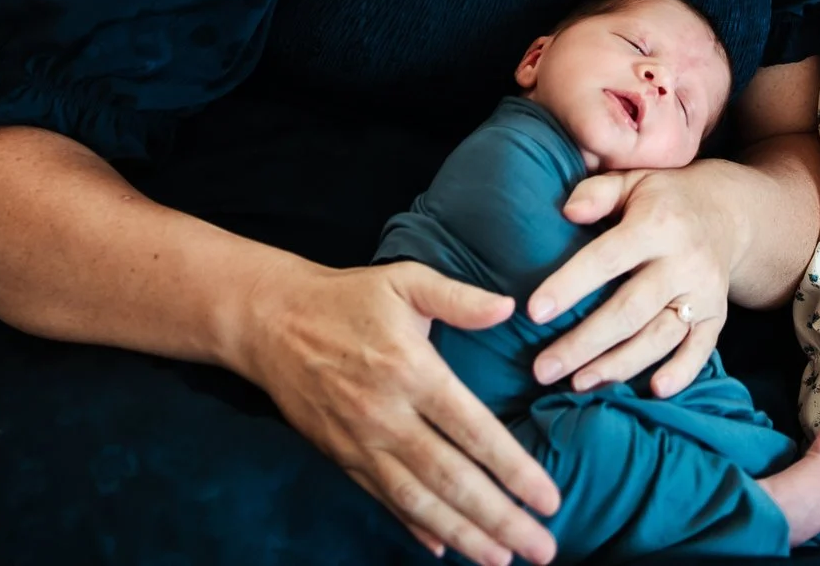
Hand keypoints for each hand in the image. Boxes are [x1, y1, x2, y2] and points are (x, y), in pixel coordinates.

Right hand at [232, 257, 560, 565]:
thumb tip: (509, 308)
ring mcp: (362, 443)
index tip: (549, 499)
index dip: (514, 470)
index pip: (473, 431)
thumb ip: (459, 298)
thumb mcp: (405, 281)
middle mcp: (388, 417)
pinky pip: (383, 499)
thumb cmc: (347, 299)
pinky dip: (414, 526)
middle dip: (500, 519)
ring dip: (464, 534)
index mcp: (413, 372)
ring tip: (501, 559)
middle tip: (542, 548)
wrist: (270, 323)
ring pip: (419, 500)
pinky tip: (443, 548)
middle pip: (452, 479)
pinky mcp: (341, 457)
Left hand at [528, 163, 737, 396]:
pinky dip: (681, 372)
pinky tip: (653, 391)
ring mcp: (704, 292)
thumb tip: (568, 212)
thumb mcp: (632, 181)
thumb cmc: (662, 199)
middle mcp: (684, 261)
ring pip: (659, 337)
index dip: (570, 286)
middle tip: (543, 368)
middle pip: (630, 310)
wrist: (726, 213)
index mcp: (657, 224)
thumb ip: (597, 193)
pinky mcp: (718, 316)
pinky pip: (701, 349)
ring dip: (618, 365)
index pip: (607, 258)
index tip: (534, 312)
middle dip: (584, 343)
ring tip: (577, 383)